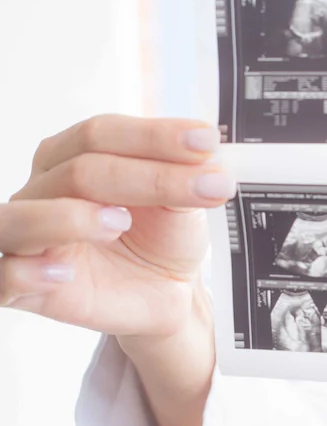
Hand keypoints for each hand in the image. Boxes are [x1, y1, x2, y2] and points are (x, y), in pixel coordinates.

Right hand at [0, 115, 235, 339]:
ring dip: (70, 217)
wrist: (167, 291)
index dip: (154, 136)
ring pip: (23, 217)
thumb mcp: (183, 201)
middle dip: (150, 177)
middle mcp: (42, 190)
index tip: (208, 141)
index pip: (99, 133)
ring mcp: (28, 238)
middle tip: (207, 187)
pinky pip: (4, 276)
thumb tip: (206, 151)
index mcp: (72, 155)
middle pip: (79, 170)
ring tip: (120, 223)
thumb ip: (185, 175)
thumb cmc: (163, 236)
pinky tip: (64, 274)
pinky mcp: (25, 287)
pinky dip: (28, 272)